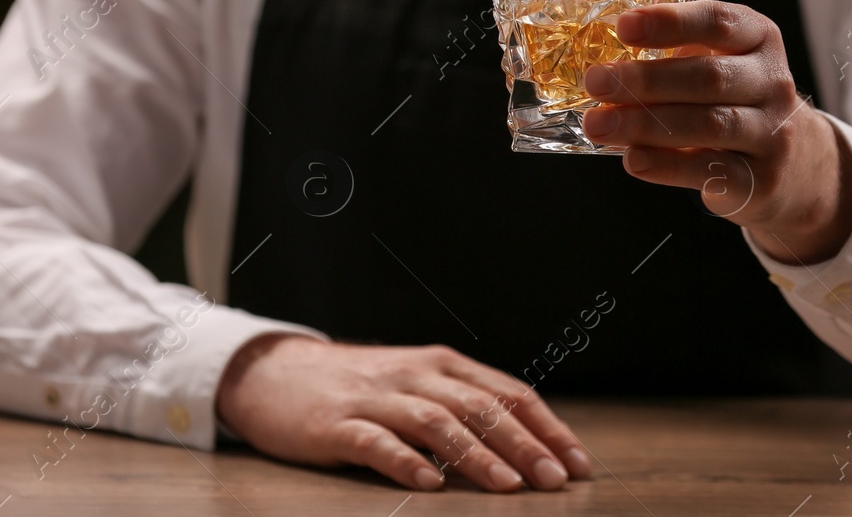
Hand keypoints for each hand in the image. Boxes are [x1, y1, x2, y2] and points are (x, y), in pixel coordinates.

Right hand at [215, 334, 592, 491]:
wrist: (274, 371)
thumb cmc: (356, 386)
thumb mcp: (415, 383)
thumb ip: (460, 406)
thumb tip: (520, 447)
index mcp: (442, 365)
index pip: (507, 392)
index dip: (546, 427)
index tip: (577, 461)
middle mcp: (416, 376)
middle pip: (480, 407)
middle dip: (524, 445)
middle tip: (556, 480)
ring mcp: (376, 399)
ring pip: (437, 423)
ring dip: (477, 456)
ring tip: (509, 487)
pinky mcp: (337, 424)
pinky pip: (376, 443)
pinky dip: (405, 461)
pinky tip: (430, 483)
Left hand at [581, 0, 851, 264]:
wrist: (796, 167)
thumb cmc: (737, 102)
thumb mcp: (722, 64)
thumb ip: (676, 54)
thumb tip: (603, 58)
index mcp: (759, 40)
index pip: (719, 21)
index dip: (671, 22)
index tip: (623, 26)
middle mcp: (772, 83)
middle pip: (709, 77)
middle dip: (646, 79)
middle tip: (595, 81)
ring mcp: (772, 134)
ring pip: (709, 124)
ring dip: (645, 124)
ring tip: (598, 125)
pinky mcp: (762, 180)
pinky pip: (710, 171)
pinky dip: (666, 166)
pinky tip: (632, 159)